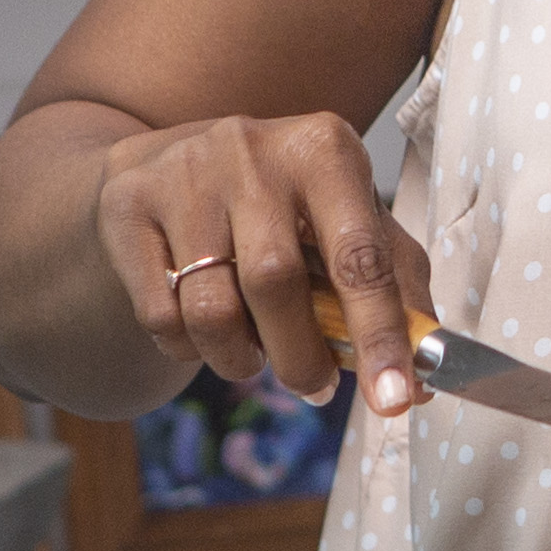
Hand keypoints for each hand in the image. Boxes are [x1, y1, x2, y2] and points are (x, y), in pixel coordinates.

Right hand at [92, 111, 430, 416]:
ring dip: (238, 359)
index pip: (361, 256)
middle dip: (300, 359)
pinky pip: (160, 316)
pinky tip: (201, 327)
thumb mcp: (347, 221)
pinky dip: (188, 349)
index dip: (380, 335)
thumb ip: (393, 290)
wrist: (168, 163)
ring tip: (252, 355)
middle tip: (315, 385)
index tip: (394, 399)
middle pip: (275, 284)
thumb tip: (420, 383)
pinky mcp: (129, 204)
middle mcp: (253, 151)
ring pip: (211, 309)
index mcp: (325, 150)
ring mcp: (183, 174)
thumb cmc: (281, 207)